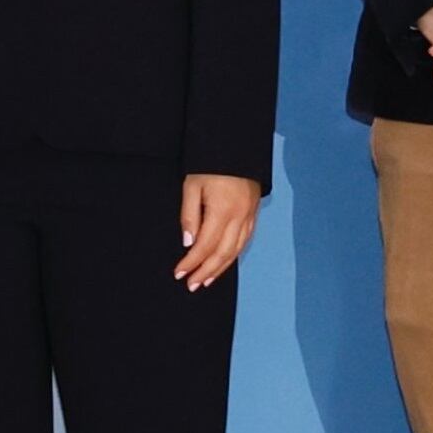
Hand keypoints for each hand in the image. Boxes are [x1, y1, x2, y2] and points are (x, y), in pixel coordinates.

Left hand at [176, 174, 257, 289]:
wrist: (236, 148)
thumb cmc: (209, 165)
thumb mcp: (192, 186)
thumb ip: (189, 216)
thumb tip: (188, 243)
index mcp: (222, 211)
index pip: (205, 245)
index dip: (192, 262)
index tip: (179, 273)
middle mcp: (239, 218)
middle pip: (222, 253)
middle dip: (206, 271)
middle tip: (192, 285)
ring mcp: (249, 217)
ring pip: (236, 250)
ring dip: (220, 268)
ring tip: (206, 281)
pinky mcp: (253, 214)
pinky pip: (245, 241)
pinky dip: (233, 255)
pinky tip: (224, 263)